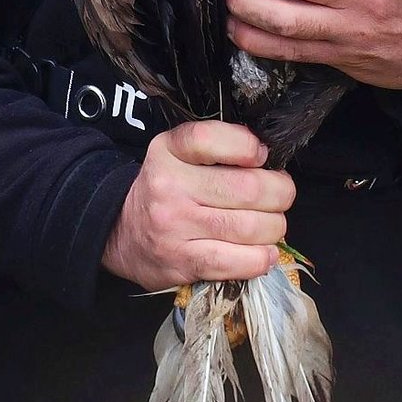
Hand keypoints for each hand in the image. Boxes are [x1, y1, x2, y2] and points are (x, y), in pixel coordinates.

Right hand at [102, 121, 294, 290]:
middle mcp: (169, 186)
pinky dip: (259, 259)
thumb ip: (217, 144)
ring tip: (273, 223)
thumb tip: (266, 156)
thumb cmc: (164, 186)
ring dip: (274, 226)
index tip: (261, 155)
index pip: (211, 138)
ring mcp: (175, 228)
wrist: (119, 231)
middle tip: (282, 194)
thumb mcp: (177, 151)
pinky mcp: (181, 263)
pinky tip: (266, 253)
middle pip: (247, 188)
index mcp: (169, 150)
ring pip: (247, 227)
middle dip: (280, 192)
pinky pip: (232, 262)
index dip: (247, 146)